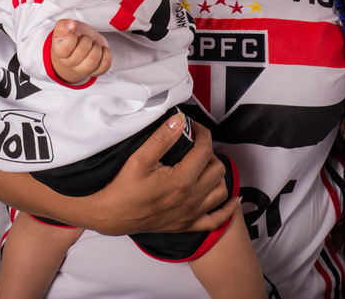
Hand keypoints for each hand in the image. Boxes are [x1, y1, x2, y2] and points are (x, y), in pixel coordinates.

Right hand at [50, 19, 111, 83]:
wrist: (86, 41)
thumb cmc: (75, 33)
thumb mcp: (66, 26)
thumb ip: (64, 24)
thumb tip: (72, 24)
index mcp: (60, 52)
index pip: (65, 48)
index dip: (72, 36)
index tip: (74, 32)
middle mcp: (70, 63)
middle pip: (81, 53)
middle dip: (87, 40)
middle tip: (87, 38)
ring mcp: (83, 69)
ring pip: (92, 62)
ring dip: (97, 48)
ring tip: (95, 44)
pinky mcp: (96, 71)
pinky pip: (105, 66)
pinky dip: (107, 54)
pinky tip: (102, 49)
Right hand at [84, 112, 233, 235]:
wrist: (112, 215)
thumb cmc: (123, 188)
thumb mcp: (139, 158)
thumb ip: (161, 138)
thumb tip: (179, 120)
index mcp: (182, 180)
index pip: (204, 150)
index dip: (202, 134)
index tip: (194, 127)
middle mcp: (192, 198)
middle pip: (217, 169)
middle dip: (210, 152)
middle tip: (195, 145)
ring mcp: (191, 214)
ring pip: (221, 191)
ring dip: (218, 175)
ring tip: (205, 165)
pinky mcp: (187, 224)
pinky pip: (216, 220)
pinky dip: (228, 210)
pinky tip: (232, 200)